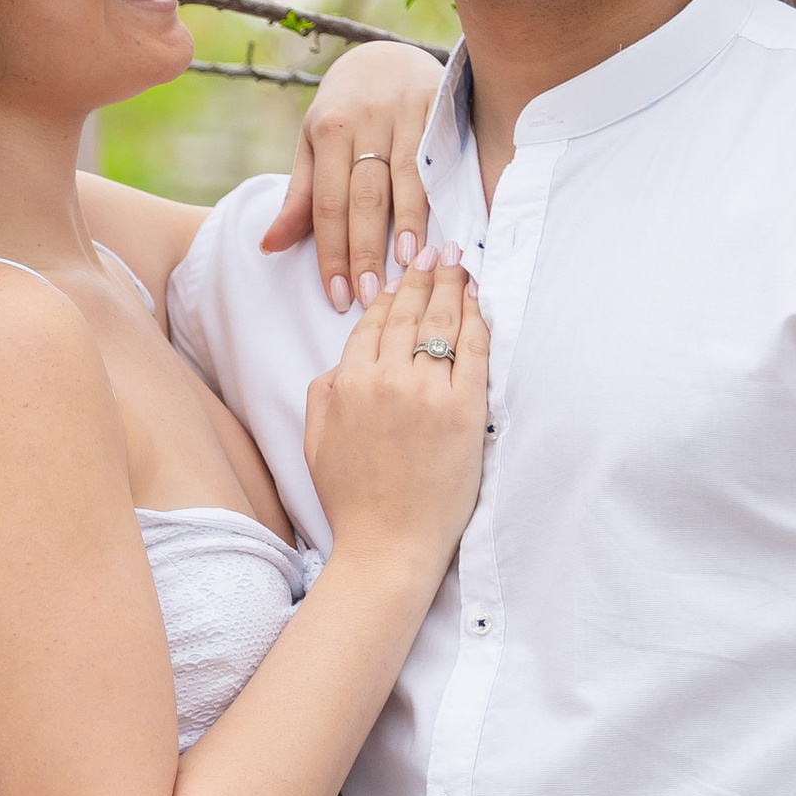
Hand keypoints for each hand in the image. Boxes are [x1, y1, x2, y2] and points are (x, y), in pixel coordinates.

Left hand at [262, 40, 447, 312]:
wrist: (385, 54)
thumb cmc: (344, 110)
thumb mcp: (313, 143)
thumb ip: (300, 197)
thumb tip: (269, 246)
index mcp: (327, 129)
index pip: (325, 202)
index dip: (331, 251)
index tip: (336, 295)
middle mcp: (364, 119)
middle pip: (363, 195)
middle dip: (364, 248)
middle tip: (367, 295)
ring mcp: (403, 112)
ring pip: (404, 178)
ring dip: (406, 225)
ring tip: (405, 267)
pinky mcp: (437, 106)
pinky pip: (438, 159)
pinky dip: (439, 197)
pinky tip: (442, 228)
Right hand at [303, 251, 489, 576]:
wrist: (387, 545)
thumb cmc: (353, 500)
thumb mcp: (316, 441)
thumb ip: (322, 394)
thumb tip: (339, 365)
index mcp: (347, 383)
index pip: (373, 324)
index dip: (391, 293)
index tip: (403, 274)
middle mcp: (386, 379)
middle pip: (409, 314)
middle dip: (424, 276)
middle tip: (436, 249)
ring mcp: (427, 393)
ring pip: (441, 324)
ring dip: (451, 286)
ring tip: (458, 262)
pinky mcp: (464, 411)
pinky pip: (474, 352)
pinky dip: (477, 320)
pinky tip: (479, 301)